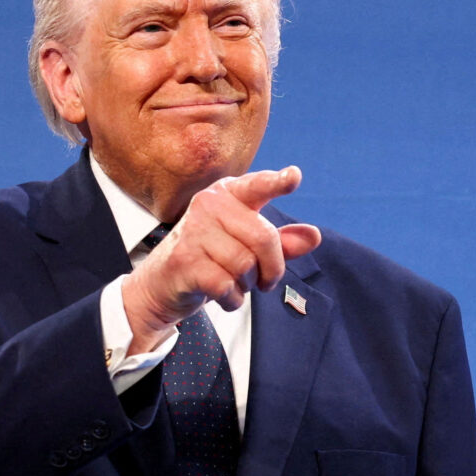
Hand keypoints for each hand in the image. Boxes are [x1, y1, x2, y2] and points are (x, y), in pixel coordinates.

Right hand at [122, 166, 320, 353]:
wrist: (162, 283)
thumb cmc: (210, 258)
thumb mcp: (247, 246)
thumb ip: (281, 241)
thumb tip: (313, 236)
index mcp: (227, 194)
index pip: (257, 186)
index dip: (277, 182)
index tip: (294, 176)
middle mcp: (209, 205)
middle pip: (264, 238)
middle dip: (272, 268)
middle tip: (265, 280)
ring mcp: (194, 231)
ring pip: (245, 264)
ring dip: (247, 284)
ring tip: (233, 282)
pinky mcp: (184, 260)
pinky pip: (227, 285)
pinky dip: (232, 299)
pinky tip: (223, 295)